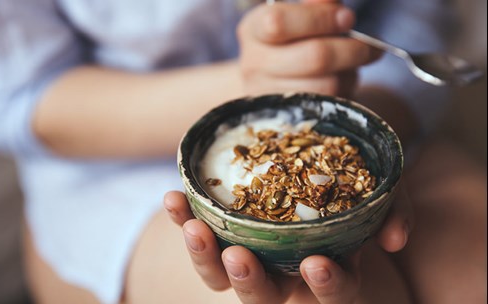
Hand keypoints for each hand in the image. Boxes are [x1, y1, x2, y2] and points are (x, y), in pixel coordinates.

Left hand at [164, 190, 411, 302]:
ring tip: (194, 228)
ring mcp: (252, 250)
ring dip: (205, 257)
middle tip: (238, 257)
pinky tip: (174, 198)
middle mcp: (285, 269)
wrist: (314, 152)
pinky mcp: (224, 227)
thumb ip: (394, 210)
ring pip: (221, 275)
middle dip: (249, 282)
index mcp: (328, 268)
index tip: (316, 263)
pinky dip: (184, 218)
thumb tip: (395, 238)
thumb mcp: (381, 190)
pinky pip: (200, 231)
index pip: (332, 292)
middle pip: (264, 297)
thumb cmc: (350, 180)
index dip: (327, 286)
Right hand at [237, 0, 381, 97]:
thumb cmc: (291, 42)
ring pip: (327, 85)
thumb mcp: (299, 16)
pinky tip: (341, 80)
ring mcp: (269, 95)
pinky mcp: (288, 119)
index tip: (347, 17)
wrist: (271, 83)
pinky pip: (329, 105)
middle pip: (313, 57)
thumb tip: (334, 7)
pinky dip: (343, 90)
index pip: (279, 22)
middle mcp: (254, 65)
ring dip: (349, 73)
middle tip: (368, 46)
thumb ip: (316, 6)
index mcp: (253, 31)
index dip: (320, 19)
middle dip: (349, 49)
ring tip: (352, 64)